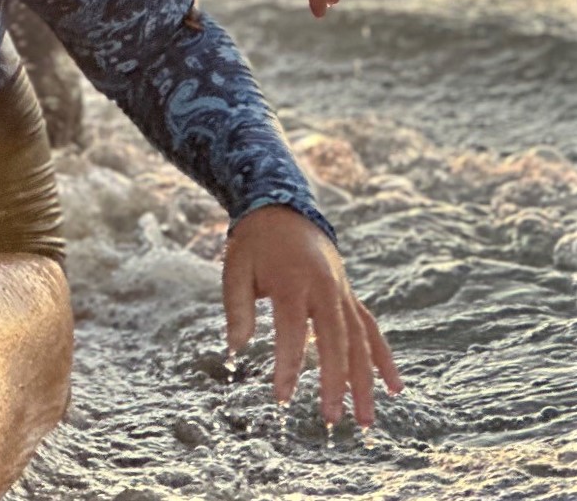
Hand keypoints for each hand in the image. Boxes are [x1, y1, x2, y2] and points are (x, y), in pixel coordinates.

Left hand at [223, 204, 400, 425]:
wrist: (282, 209)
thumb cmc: (253, 244)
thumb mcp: (235, 269)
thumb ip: (237, 309)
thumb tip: (236, 349)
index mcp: (293, 280)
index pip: (292, 330)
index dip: (288, 365)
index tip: (282, 398)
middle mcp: (325, 287)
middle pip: (335, 340)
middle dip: (336, 382)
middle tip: (332, 420)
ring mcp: (342, 292)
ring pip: (360, 341)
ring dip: (365, 382)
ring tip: (366, 421)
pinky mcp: (350, 296)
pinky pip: (371, 330)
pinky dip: (383, 359)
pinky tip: (395, 388)